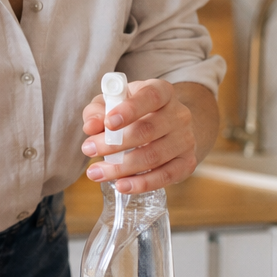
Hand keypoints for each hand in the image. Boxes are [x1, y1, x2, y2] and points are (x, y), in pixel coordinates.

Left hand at [80, 78, 198, 192]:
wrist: (169, 128)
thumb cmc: (134, 113)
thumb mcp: (113, 104)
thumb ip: (98, 111)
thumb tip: (90, 127)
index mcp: (162, 91)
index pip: (151, 96)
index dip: (130, 110)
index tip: (108, 123)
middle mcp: (179, 114)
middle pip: (148, 130)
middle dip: (114, 143)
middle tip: (88, 150)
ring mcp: (186, 139)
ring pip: (154, 156)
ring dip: (121, 167)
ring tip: (96, 172)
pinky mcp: (187, 162)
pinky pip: (166, 176)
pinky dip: (142, 183)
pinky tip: (121, 185)